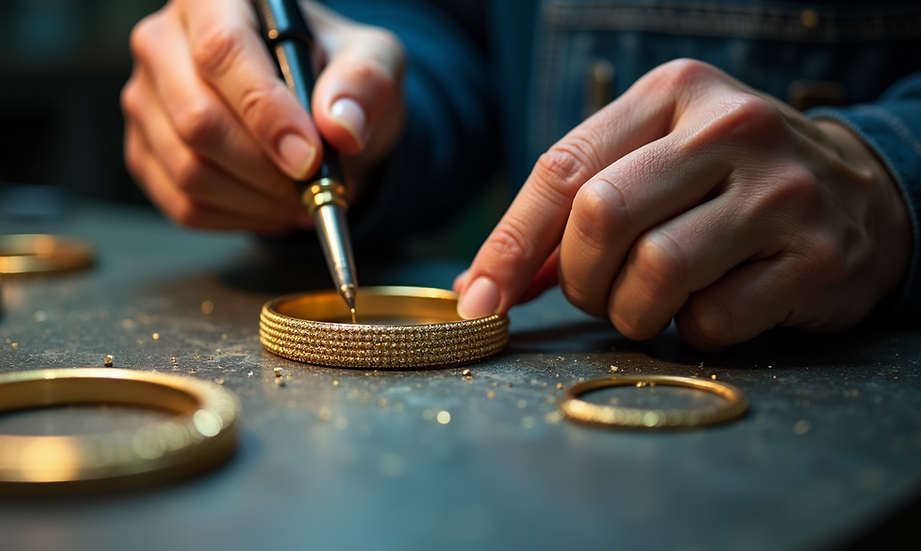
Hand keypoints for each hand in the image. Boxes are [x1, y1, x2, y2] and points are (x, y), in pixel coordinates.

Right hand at [121, 0, 404, 233]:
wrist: (313, 109)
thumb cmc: (334, 73)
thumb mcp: (372, 60)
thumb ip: (364, 82)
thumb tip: (340, 126)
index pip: (222, 52)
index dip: (266, 113)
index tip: (308, 156)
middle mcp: (164, 41)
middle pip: (197, 119)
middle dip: (266, 168)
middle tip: (313, 183)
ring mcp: (145, 99)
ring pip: (188, 169)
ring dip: (257, 199)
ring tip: (299, 195)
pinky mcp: (144, 151)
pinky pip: (183, 204)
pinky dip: (238, 217)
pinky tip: (271, 204)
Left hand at [455, 59, 910, 349]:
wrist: (863, 196)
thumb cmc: (730, 183)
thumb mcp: (655, 164)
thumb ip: (573, 211)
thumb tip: (488, 281)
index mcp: (674, 94)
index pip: (563, 169)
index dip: (509, 243)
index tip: (480, 297)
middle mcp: (729, 129)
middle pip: (602, 217)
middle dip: (580, 277)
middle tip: (596, 292)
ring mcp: (779, 192)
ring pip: (655, 272)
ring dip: (632, 311)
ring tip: (650, 305)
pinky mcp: (814, 259)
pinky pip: (713, 318)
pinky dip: (692, 330)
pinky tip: (711, 309)